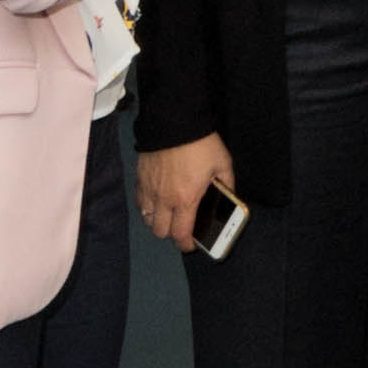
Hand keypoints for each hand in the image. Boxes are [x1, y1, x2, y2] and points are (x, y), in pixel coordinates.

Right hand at [136, 130, 232, 248]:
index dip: (186, 245)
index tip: (191, 245)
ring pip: (147, 219)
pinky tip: (156, 202)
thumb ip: (226, 185)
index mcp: (186, 200)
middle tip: (181, 228)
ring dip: (158, 222)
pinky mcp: (139, 179)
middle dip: (171, 235)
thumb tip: (227, 198)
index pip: (180, 234)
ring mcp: (149, 190)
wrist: (173, 122)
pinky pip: (140, 203)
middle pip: (160, 232)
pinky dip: (147, 208)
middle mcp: (164, 200)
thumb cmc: (202, 144)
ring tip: (168, 216)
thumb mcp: (223, 164)